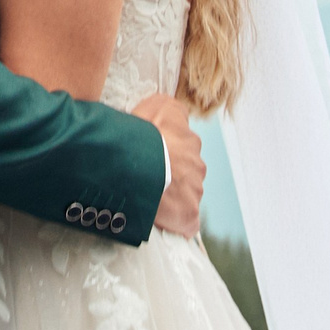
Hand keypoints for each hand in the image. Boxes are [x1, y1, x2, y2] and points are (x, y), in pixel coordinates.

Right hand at [133, 94, 204, 237]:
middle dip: (171, 175)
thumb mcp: (150, 106)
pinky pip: (187, 221)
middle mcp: (195, 160)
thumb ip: (161, 107)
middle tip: (146, 180)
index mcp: (186, 135)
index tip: (151, 156)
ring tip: (148, 201)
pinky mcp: (190, 212)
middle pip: (185, 169)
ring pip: (186, 194)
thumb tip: (167, 111)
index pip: (182, 141)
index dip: (166, 149)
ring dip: (172, 197)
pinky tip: (160, 222)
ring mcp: (194, 187)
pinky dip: (177, 223)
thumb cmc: (135, 134)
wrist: (133, 164)